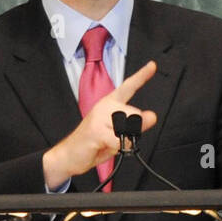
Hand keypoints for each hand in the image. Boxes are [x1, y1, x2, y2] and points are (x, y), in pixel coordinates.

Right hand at [42, 60, 157, 189]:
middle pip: (136, 115)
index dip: (142, 76)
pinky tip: (103, 145)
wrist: (69, 155)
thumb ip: (135, 124)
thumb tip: (152, 116)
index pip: (129, 87)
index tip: (152, 65)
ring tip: (106, 141)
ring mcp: (100, 116)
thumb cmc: (93, 144)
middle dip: (130, 131)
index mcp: (110, 104)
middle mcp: (105, 106)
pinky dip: (116, 147)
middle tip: (113, 137)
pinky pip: (119, 140)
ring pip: (129, 127)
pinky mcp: (97, 129)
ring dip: (122, 141)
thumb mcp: (118, 134)